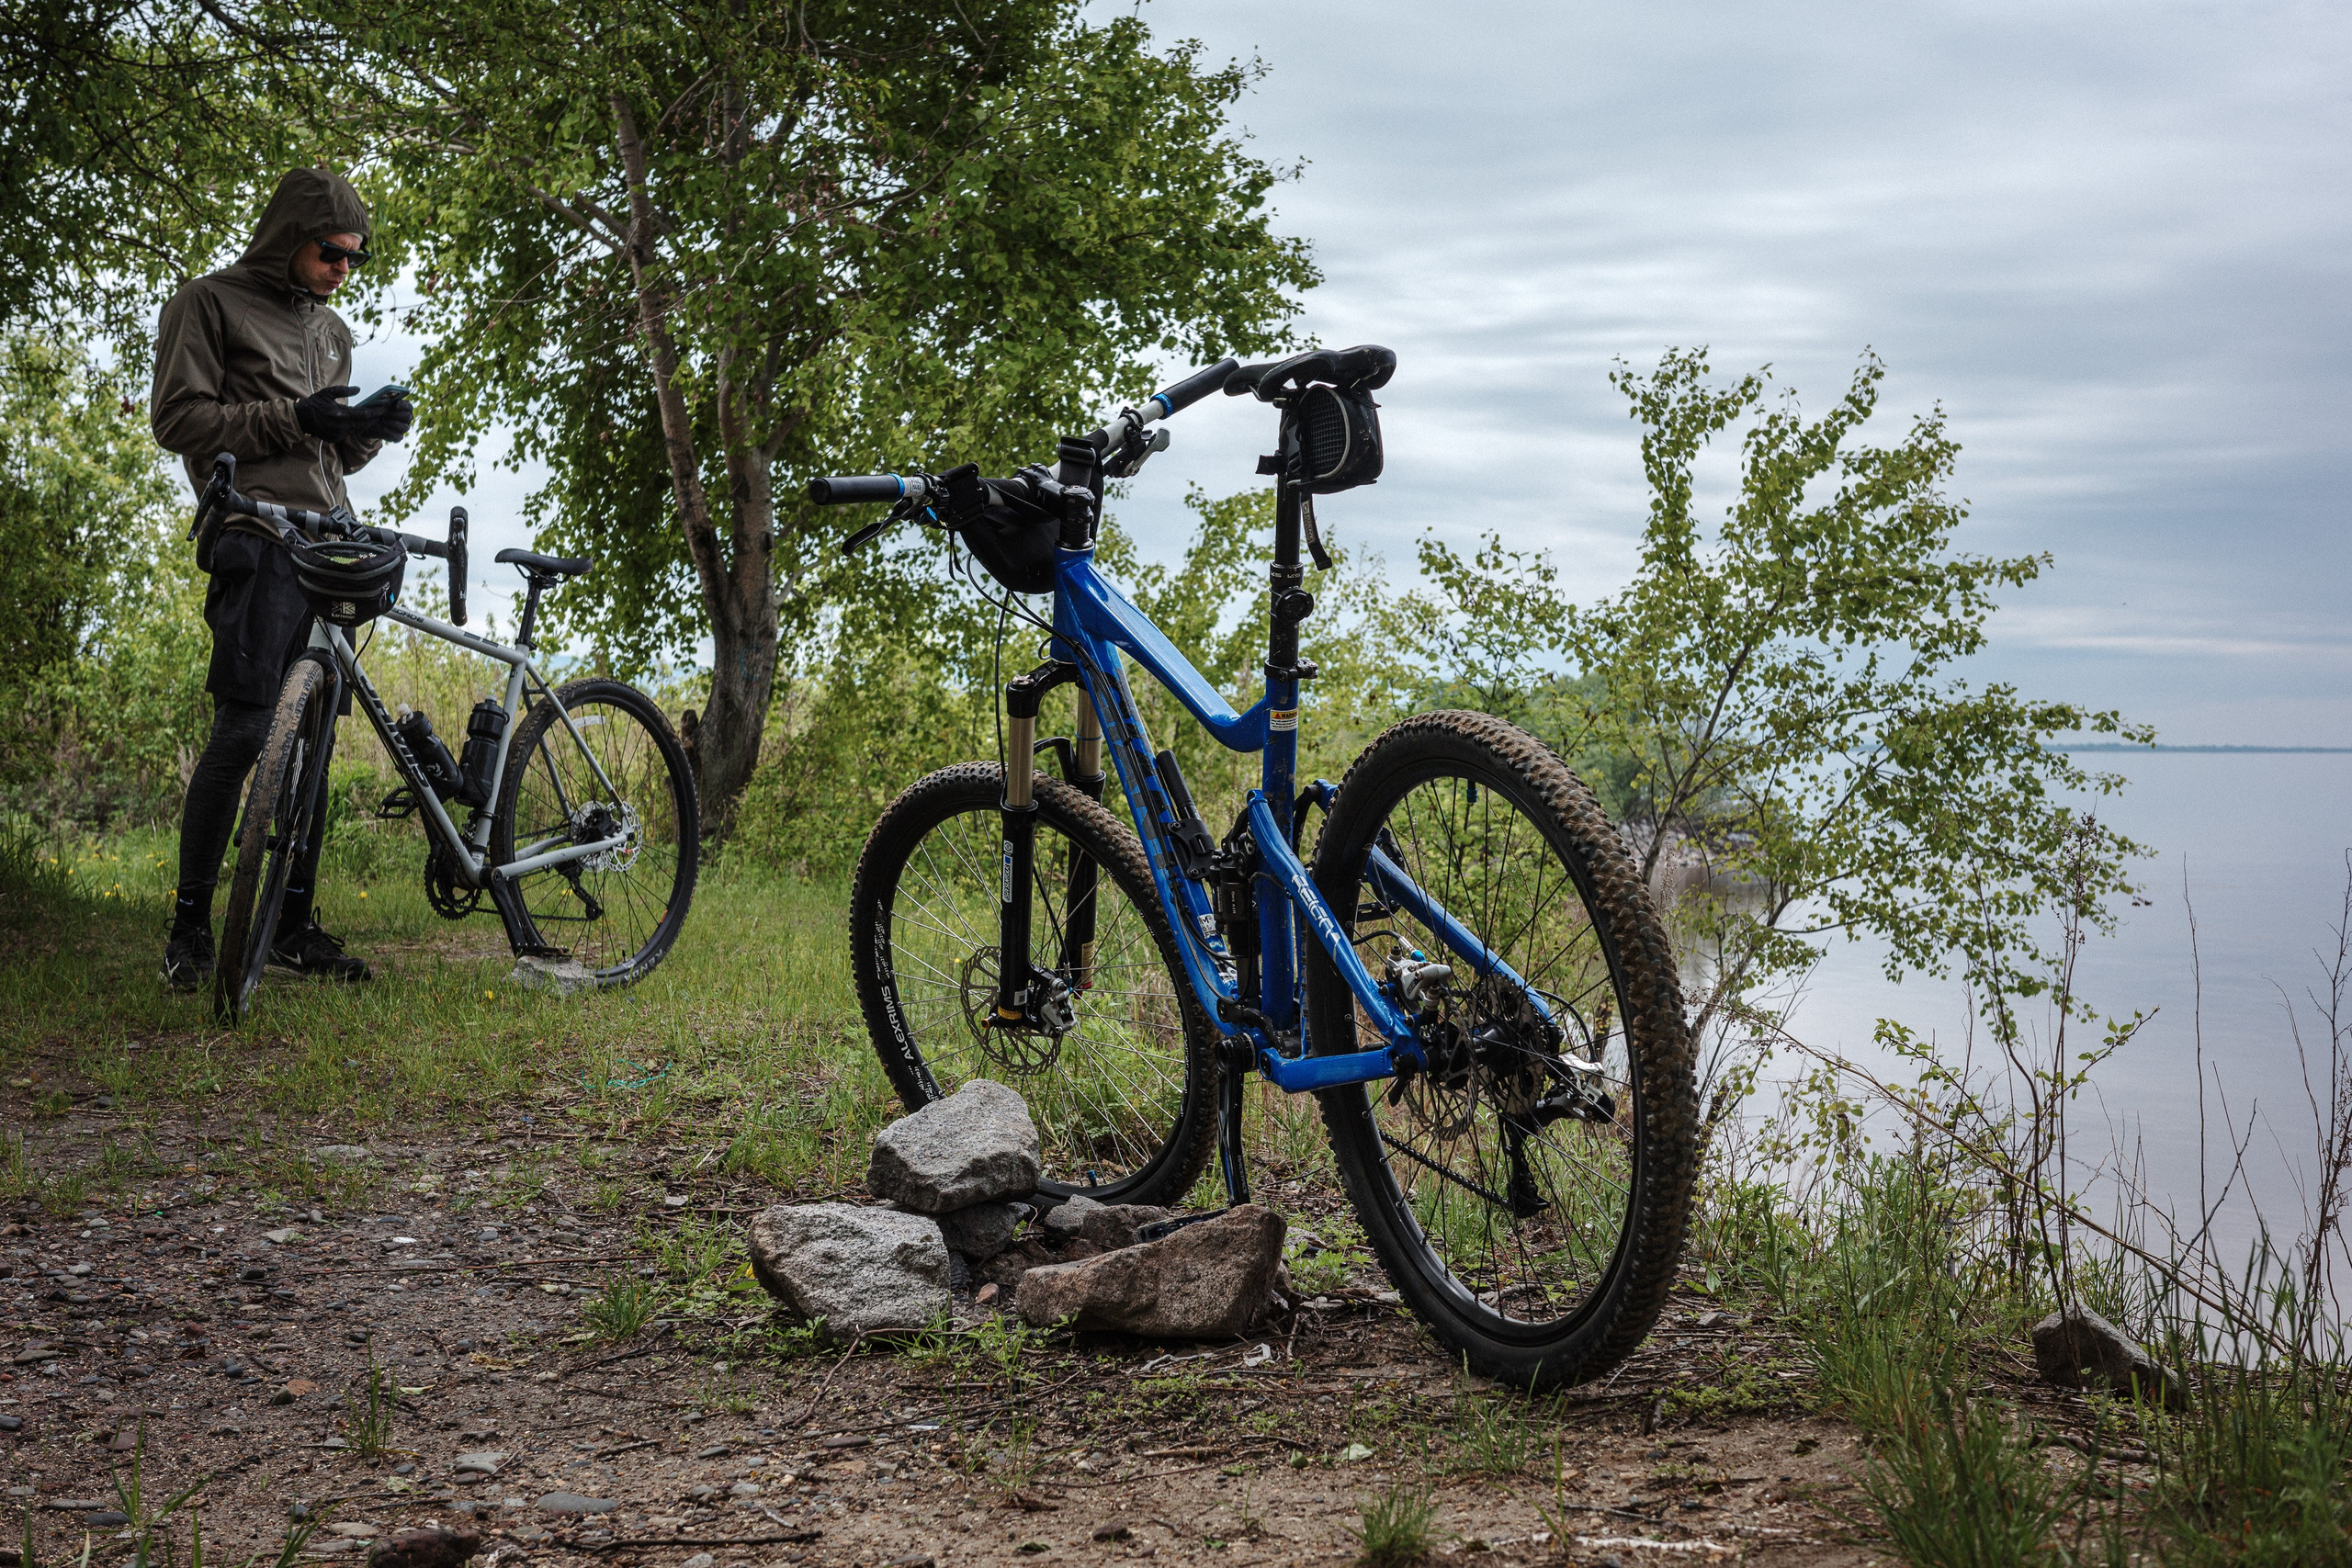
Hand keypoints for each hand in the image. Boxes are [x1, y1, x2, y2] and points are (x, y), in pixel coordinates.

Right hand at [296, 385, 413, 444]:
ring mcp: (338, 434)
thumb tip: (358, 389)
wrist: (299, 418)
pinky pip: (348, 434)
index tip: (385, 408)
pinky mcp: (335, 439)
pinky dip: (354, 429)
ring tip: (375, 419)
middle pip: (364, 424)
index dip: (376, 412)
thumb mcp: (327, 393)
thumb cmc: (314, 403)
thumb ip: (343, 390)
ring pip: (357, 430)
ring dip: (366, 425)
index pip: (364, 414)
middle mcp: (341, 426)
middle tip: (384, 414)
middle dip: (375, 419)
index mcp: (341, 414)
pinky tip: (360, 425)